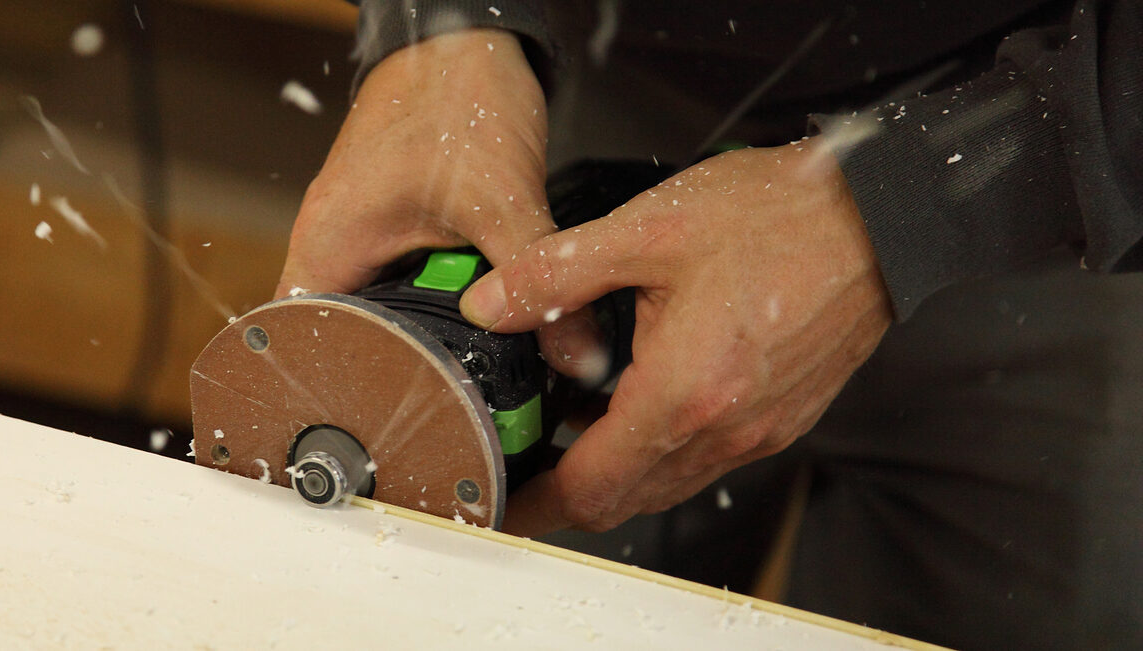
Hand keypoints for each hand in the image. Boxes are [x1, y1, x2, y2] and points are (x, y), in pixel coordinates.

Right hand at [277, 29, 604, 377]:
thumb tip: (578, 354)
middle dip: (397, 375)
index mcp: (326, 248)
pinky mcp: (388, 232)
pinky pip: (404, 291)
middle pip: (346, 345)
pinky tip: (473, 321)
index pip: (301, 350)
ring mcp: (357, 240)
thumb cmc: (454, 98)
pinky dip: (435, 308)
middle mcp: (329, 249)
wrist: (464, 41)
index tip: (385, 426)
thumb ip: (539, 279)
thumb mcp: (502, 201)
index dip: (339, 395)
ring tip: (463, 371)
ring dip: (420, 340)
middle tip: (447, 406)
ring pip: (380, 320)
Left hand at [458, 142, 894, 535]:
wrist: (878, 215)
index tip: (500, 495)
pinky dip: (658, 450)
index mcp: (683, 394)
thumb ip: (554, 273)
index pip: (590, 486)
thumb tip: (489, 303)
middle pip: (625, 499)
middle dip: (566, 492)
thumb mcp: (644, 232)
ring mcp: (759, 431)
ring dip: (614, 470)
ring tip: (570, 425)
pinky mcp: (782, 419)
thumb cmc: (777, 217)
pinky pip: (704, 459)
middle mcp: (725, 430)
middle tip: (523, 461)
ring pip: (665, 483)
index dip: (534, 499)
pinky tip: (634, 404)